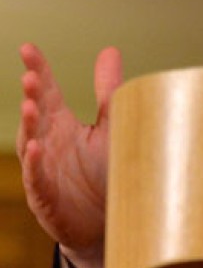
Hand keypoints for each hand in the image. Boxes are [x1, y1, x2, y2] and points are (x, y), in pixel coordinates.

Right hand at [16, 43, 121, 267]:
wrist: (107, 219)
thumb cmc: (106, 168)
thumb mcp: (110, 124)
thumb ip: (107, 90)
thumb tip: (109, 49)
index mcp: (63, 122)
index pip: (47, 90)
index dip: (38, 70)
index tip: (27, 48)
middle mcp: (49, 142)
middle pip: (37, 113)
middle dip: (31, 95)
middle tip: (30, 75)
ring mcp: (44, 169)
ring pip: (32, 143)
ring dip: (30, 125)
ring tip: (31, 105)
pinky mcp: (47, 196)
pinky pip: (37, 178)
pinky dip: (35, 163)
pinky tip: (35, 147)